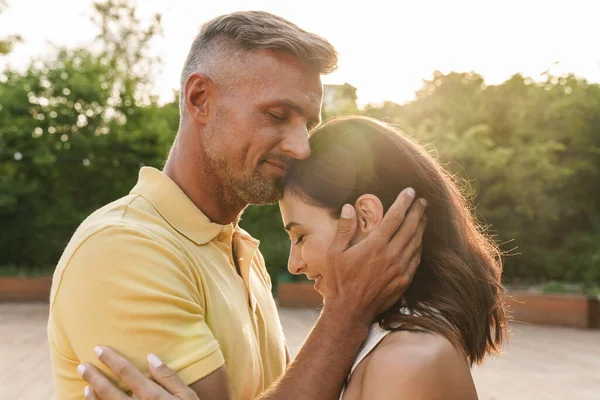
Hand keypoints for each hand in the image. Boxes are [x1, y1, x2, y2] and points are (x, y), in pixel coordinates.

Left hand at [78, 346, 197, 399]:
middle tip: (82, 366)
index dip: (111, 360)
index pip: (127, 373)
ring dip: (93, 395)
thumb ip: (169, 377)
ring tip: (86, 384)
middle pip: (109, 390)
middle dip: (94, 376)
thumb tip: (151, 357)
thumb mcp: (188, 396)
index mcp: (152, 396)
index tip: (98, 349)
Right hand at [323, 187, 426, 324]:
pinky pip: (416, 258)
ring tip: (424, 216)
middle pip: (410, 227)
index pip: (394, 217)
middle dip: (418, 211)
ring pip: (416, 242)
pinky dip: (419, 245)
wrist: (350, 311)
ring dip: (421, 227)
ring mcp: (400, 269)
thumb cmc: (339, 280)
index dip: (403, 202)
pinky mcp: (404, 281)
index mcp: (374, 245)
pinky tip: (419, 240)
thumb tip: (350, 206)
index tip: (410, 191)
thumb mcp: (334, 253)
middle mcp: (391, 255)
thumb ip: (344, 229)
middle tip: (423, 200)